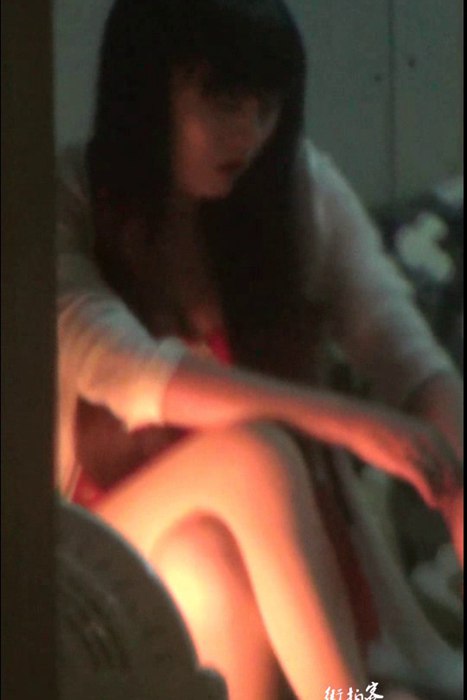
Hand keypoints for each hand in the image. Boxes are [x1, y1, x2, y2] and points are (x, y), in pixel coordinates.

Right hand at [343, 404, 462, 507]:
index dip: (456, 474)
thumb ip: (418, 441)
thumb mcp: (404, 430)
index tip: (453, 488)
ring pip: (440, 476)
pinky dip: (430, 494)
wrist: (356, 421)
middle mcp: (427, 440)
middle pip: (451, 468)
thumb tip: (423, 454)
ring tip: (444, 506)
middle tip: (452, 501)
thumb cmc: (377, 426)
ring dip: (444, 494)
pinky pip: (423, 481)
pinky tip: (431, 504)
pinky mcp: (402, 461)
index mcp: (430, 432)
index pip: (452, 456)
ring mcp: (415, 450)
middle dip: (453, 486)